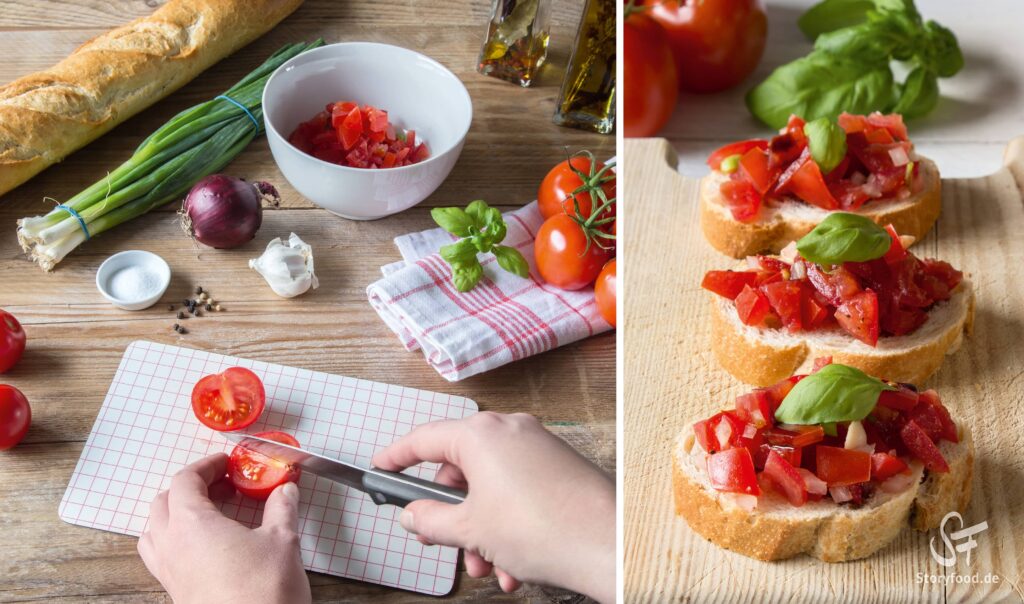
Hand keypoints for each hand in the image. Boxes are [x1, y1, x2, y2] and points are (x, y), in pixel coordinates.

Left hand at [137, 453, 310, 603]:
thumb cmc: (264, 591)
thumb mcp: (283, 540)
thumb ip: (282, 507)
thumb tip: (286, 489)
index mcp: (192, 524)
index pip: (185, 480)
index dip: (206, 466)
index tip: (226, 463)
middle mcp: (171, 546)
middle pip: (164, 502)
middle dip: (191, 487)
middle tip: (223, 485)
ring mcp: (169, 572)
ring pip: (155, 530)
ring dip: (176, 514)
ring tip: (208, 513)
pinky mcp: (176, 592)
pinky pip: (161, 556)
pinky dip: (176, 540)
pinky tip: (206, 546)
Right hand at [372, 412, 615, 602]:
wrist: (607, 544)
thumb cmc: (543, 529)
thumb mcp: (470, 529)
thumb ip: (431, 519)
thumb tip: (414, 515)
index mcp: (482, 434)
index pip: (425, 439)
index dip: (397, 457)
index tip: (382, 467)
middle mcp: (510, 431)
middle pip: (460, 468)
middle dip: (451, 514)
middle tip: (440, 540)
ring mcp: (537, 446)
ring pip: (491, 488)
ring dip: (481, 531)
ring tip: (488, 567)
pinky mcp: (558, 466)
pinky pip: (519, 493)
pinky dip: (509, 527)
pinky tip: (513, 567)